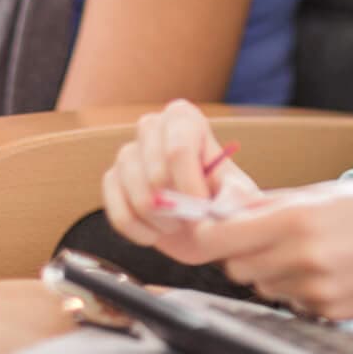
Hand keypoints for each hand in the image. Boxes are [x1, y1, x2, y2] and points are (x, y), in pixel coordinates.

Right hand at [102, 99, 263, 262]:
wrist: (205, 226)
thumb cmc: (226, 204)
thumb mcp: (239, 198)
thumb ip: (234, 196)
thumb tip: (221, 202)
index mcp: (186, 119)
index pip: (178, 149)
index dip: (189, 185)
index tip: (201, 208)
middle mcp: (152, 127)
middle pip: (153, 170)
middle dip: (173, 204)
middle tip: (189, 220)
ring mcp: (129, 153)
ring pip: (129, 186)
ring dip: (154, 216)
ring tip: (175, 226)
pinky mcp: (113, 180)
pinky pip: (113, 205)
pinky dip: (134, 227)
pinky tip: (153, 234)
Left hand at [188, 178, 352, 319]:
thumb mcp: (331, 192)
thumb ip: (276, 204)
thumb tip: (228, 211)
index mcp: (298, 220)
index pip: (219, 239)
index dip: (206, 236)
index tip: (206, 230)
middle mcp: (304, 258)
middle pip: (237, 268)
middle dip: (244, 254)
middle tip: (270, 237)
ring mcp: (320, 291)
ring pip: (267, 289)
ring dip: (275, 273)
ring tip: (315, 252)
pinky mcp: (336, 313)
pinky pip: (298, 305)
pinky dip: (305, 290)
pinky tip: (338, 270)